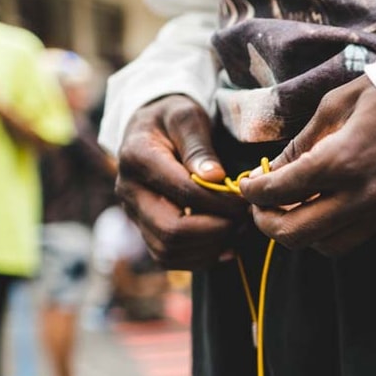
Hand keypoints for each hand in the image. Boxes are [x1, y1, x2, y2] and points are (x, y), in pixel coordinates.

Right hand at [116, 95, 249, 268]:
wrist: (150, 129)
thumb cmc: (174, 119)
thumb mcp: (188, 117)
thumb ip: (199, 146)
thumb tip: (215, 177)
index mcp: (138, 158)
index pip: (183, 192)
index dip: (221, 202)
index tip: (247, 201)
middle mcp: (128, 191)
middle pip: (171, 231)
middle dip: (216, 230)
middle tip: (244, 220)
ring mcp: (134, 214)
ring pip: (168, 251)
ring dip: (210, 247)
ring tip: (237, 230)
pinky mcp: (144, 229)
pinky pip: (168, 258)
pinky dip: (200, 258)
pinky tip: (226, 245)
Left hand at [238, 76, 375, 255]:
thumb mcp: (338, 104)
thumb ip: (303, 142)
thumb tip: (276, 169)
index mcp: (341, 160)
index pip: (279, 192)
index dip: (252, 192)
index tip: (247, 186)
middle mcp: (362, 196)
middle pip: (296, 234)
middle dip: (268, 224)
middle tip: (262, 208)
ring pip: (328, 247)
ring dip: (304, 233)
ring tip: (297, 211)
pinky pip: (360, 236)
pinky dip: (337, 228)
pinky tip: (333, 206)